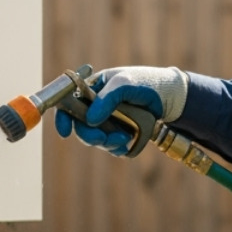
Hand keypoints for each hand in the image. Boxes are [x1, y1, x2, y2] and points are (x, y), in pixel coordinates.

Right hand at [55, 66, 187, 154]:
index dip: (63, 118)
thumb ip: (107, 98)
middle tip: (104, 138)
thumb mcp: (125, 84)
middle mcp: (95, 107)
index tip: (65, 131)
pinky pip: (111, 147)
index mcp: (91, 90)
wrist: (168, 97)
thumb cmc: (144, 83)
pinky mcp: (117, 134)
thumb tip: (90, 119)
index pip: (68, 104)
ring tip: (125, 137)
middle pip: (81, 128)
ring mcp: (106, 122)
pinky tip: (127, 141)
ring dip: (107, 143)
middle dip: (90, 136)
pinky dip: (117, 148)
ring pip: (96, 140)